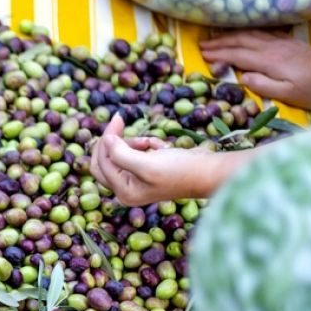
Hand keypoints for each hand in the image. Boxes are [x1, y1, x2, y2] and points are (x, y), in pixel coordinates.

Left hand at [90, 114, 225, 205]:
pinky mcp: (151, 171)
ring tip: (148, 142)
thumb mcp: (146, 164)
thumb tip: (106, 140)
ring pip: (121, 155)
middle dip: (113, 141)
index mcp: (124, 192)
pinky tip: (161, 147)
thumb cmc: (179, 170)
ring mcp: (139, 181)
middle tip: (121, 121)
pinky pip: (139, 153)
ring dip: (132, 142)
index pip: (101, 163)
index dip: (106, 139)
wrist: (209, 172)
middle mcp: (128, 189)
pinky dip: (147, 145)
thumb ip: (120, 154)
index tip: (118, 118)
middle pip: (106, 161)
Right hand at [200, 31, 310, 109]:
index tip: (203, 55)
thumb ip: (263, 86)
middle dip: (220, 43)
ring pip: (249, 35)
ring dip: (230, 36)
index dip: (219, 55)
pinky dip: (247, 32)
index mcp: (267, 62)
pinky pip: (261, 33)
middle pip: (240, 42)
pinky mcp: (286, 42)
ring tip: (215, 37)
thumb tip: (243, 78)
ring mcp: (279, 43)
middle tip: (202, 44)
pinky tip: (242, 33)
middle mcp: (270, 49)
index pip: (237, 56)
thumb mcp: (288, 94)